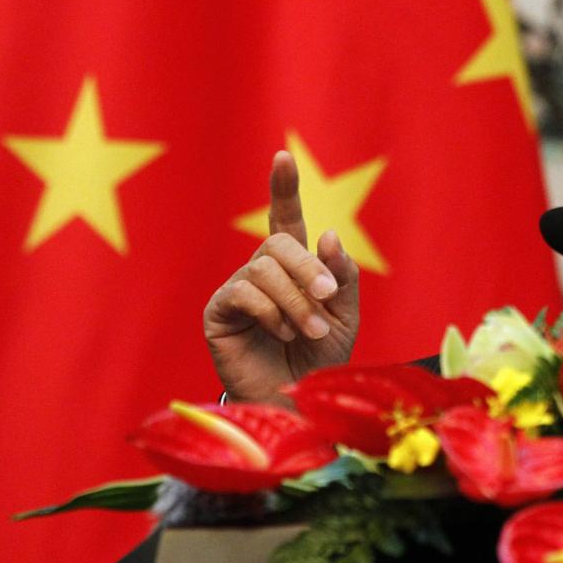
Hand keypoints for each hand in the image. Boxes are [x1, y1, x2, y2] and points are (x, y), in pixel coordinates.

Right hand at [203, 150, 359, 401]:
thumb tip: (328, 234)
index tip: (283, 156)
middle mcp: (261, 273)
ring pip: (263, 268)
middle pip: (278, 244)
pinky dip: (271, 311)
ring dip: (294, 299)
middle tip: (327, 300)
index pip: (284, 219)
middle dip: (307, 269)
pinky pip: (243, 292)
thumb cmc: (321, 363)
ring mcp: (237, 291)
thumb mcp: (345, 317)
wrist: (299, 406)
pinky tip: (282, 334)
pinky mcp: (218, 313)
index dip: (283, 188)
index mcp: (293, 269)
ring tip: (308, 330)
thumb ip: (341, 277)